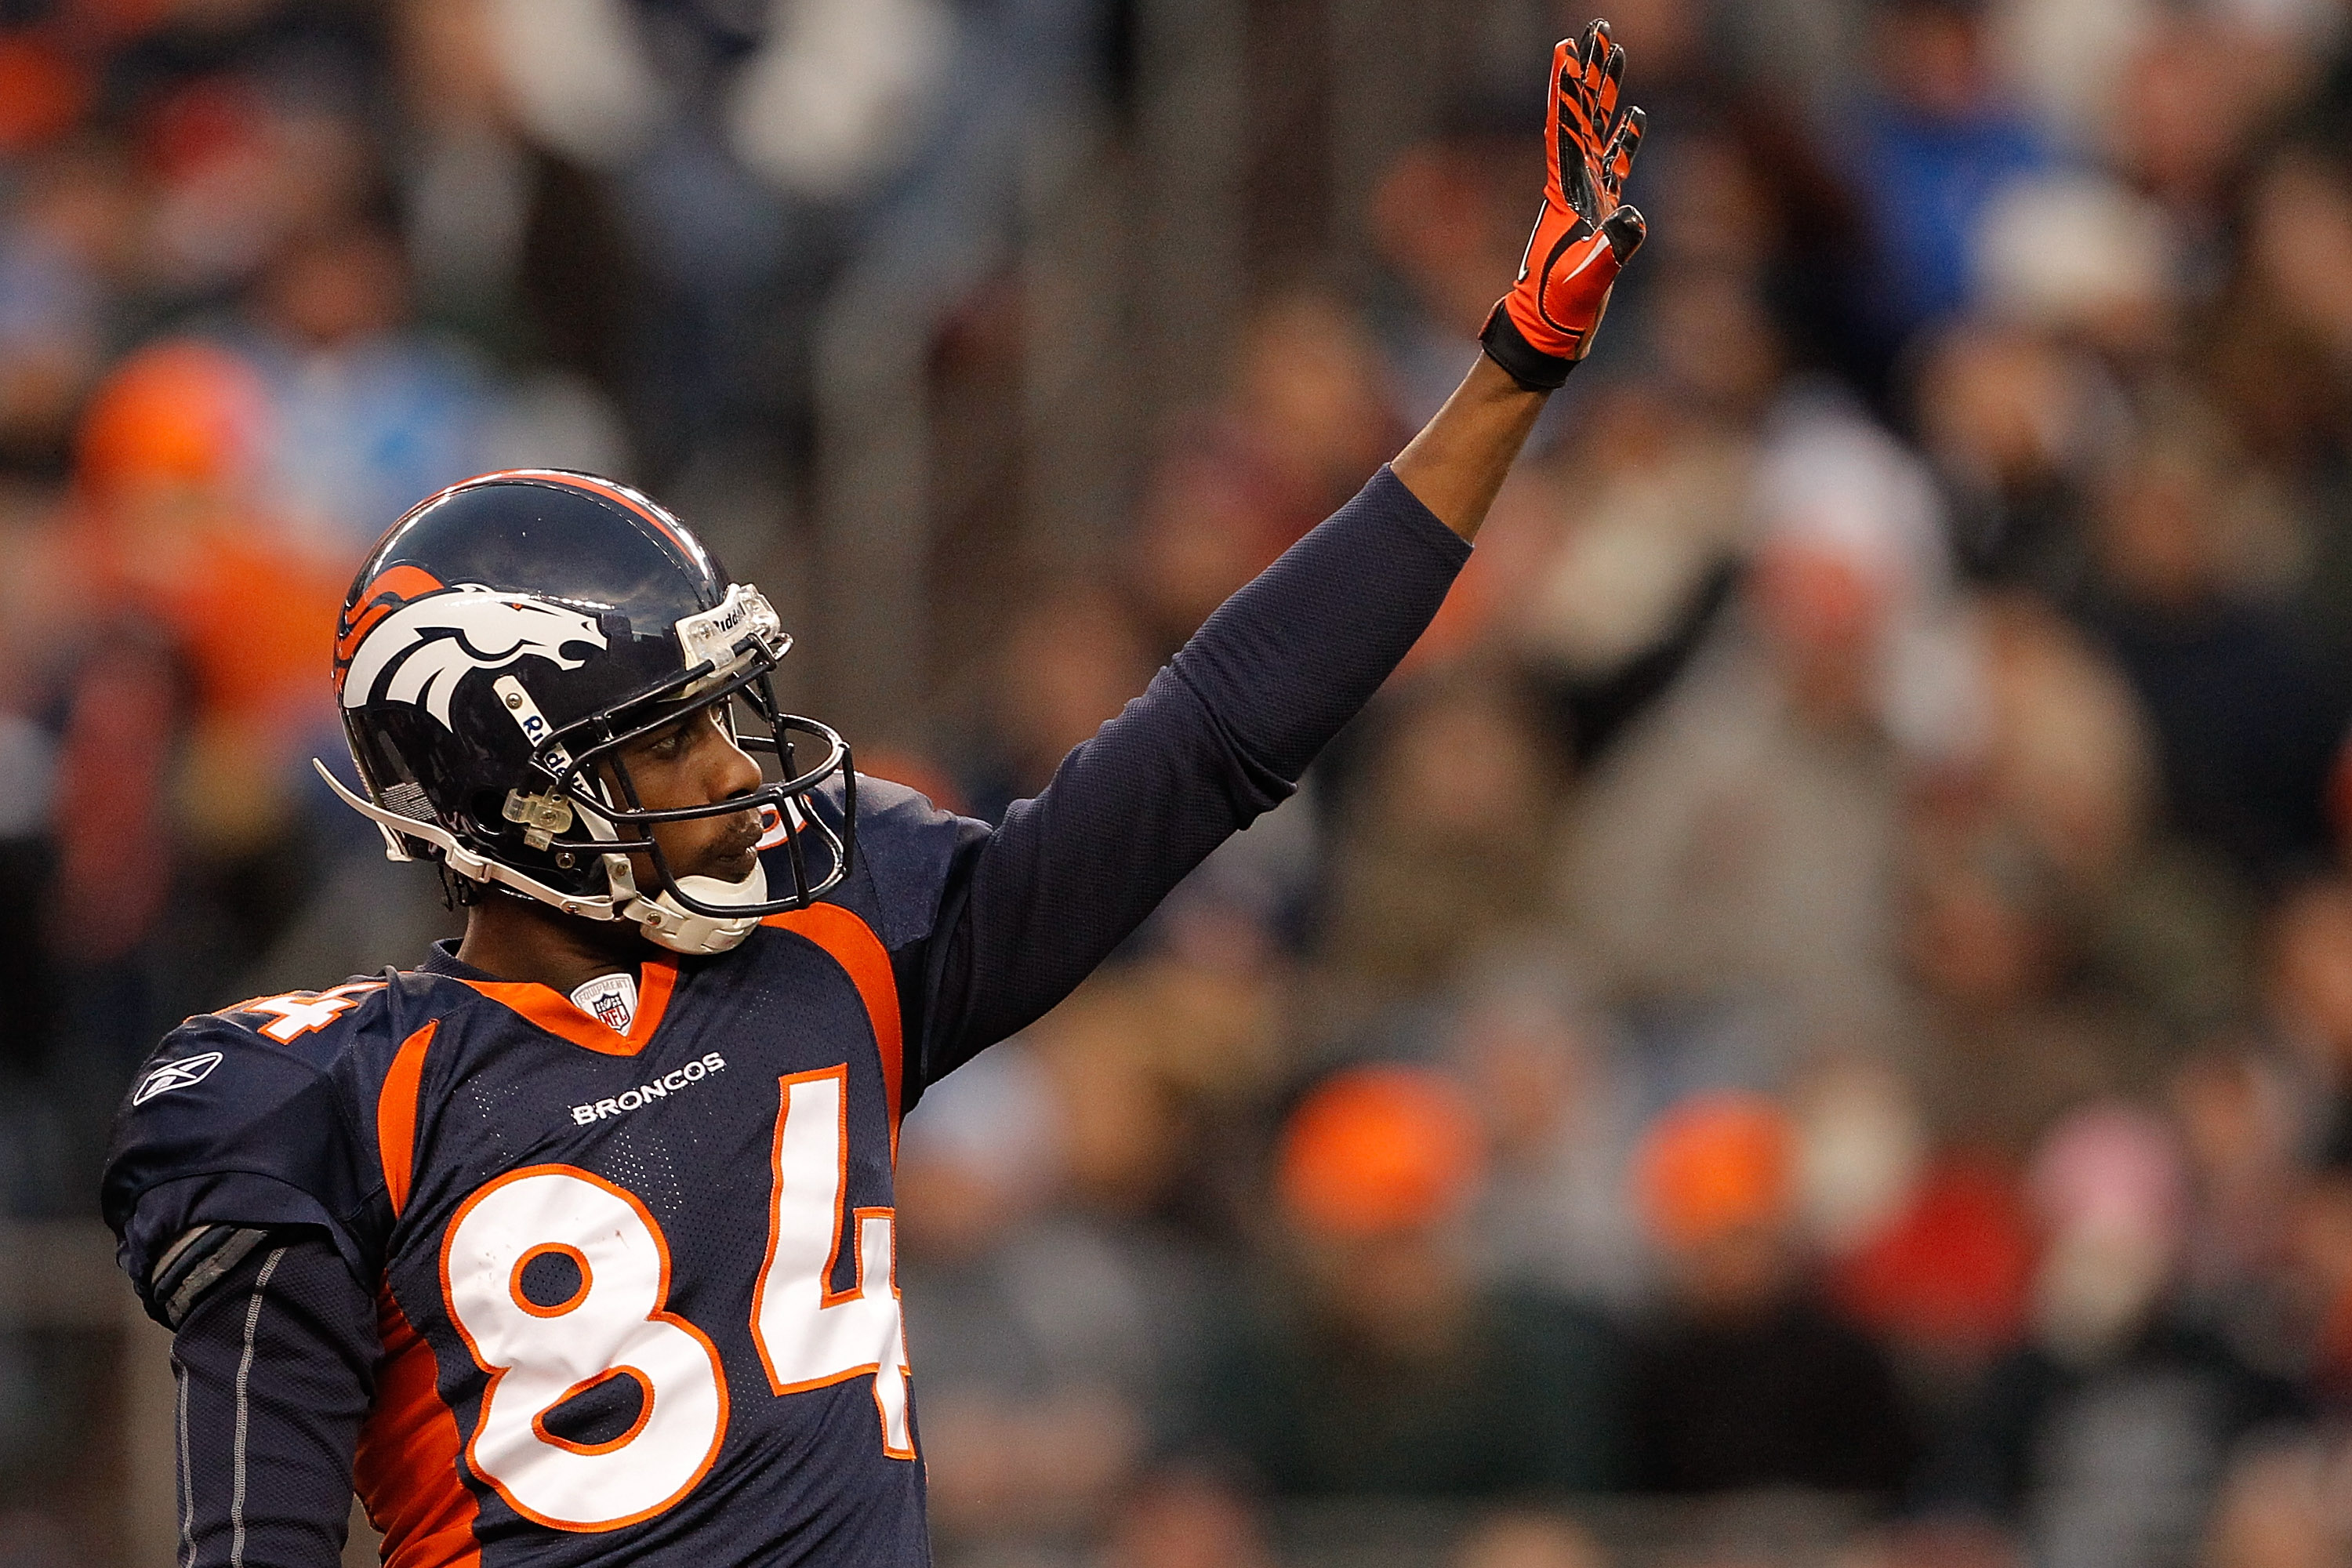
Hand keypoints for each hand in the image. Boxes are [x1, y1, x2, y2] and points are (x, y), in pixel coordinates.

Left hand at [1479, 20, 1647, 388]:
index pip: (1566, 129)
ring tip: (1615, 53)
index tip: (1567, 49)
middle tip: (1596, 28)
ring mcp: (1587, 198)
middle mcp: (1573, 187)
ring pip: (1598, 131)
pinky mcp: (1599, 215)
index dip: (1567, 90)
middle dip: (1589, 72)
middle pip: (1582, 116)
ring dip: (1606, 93)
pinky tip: (1636, 116)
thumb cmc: (1560, 314)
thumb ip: (1611, 252)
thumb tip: (1633, 217)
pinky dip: (1626, 139)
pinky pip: (1616, 164)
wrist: (1546, 337)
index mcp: (1566, 195)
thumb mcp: (1587, 283)